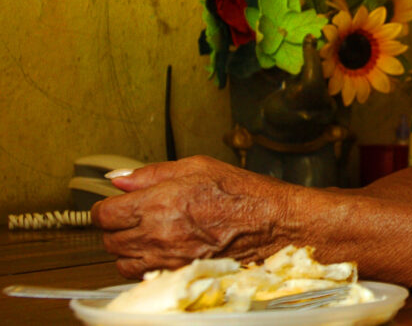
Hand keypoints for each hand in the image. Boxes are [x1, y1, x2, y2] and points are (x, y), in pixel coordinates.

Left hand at [91, 155, 295, 277]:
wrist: (275, 223)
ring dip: (128, 250)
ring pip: (122, 263)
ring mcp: (168, 258)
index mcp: (159, 202)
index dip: (105, 209)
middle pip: (109, 240)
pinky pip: (144, 276)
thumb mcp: (198, 167)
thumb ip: (153, 173)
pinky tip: (162, 252)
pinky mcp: (180, 274)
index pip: (104, 215)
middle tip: (135, 218)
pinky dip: (145, 266)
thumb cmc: (244, 193)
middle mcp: (159, 234)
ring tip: (147, 237)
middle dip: (117, 228)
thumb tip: (121, 180)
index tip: (114, 206)